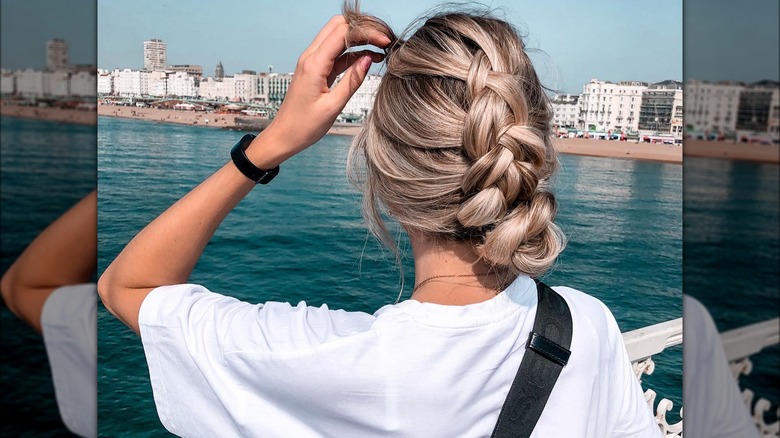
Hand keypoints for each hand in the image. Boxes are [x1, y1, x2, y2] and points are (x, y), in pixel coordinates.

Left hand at [247, 15, 389, 167]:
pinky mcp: (315, 69)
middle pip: (338, 26)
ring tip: (380, 50)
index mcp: (314, 65)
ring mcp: (312, 62)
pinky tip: (368, 59)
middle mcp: (310, 57)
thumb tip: (369, 59)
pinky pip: (335, 53)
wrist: (284, 135)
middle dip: (362, 30)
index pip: (342, 33)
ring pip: (337, 37)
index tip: (385, 41)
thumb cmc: (304, 126)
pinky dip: (352, 52)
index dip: (366, 33)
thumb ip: (352, 81)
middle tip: (383, 41)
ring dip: (358, 39)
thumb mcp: (333, 106)